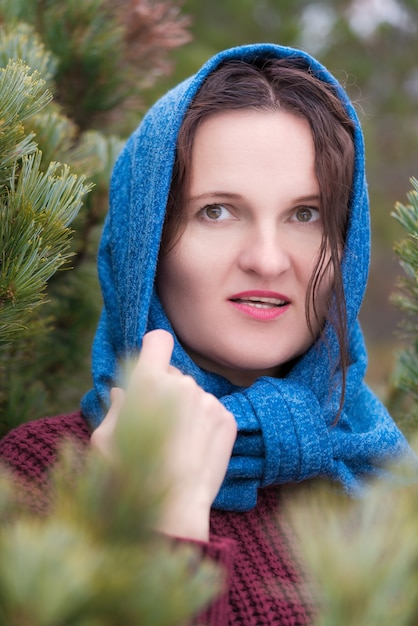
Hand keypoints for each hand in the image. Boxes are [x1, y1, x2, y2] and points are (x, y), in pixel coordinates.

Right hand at [91, 329, 236, 540]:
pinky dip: (203, 425)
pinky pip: (212, 411)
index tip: (149, 365)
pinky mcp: (228, 419)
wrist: (173, 512)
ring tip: (176, 446)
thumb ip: (116, 408)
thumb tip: (121, 392)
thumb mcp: (105, 441)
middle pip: (173, 374)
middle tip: (155, 425)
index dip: (153, 350)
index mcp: (148, 382)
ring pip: (193, 395)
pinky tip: (193, 452)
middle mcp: (183, 383)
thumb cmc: (128, 477)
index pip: (158, 340)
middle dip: (163, 390)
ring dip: (185, 409)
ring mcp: (209, 400)